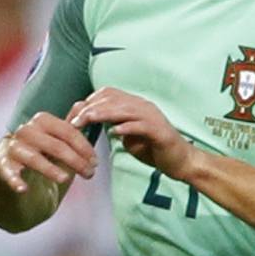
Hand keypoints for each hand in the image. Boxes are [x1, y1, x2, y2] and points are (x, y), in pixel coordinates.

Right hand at [0, 108, 97, 191]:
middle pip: (55, 145)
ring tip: (65, 179)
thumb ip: (71, 129)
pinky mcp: (0, 164)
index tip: (95, 162)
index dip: (84, 147)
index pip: (68, 131)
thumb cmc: (41, 153)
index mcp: (42, 121)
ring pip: (34, 158)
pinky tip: (23, 189)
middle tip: (89, 174)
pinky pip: (7, 172)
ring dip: (50, 169)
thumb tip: (86, 107)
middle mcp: (26, 131)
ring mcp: (12, 147)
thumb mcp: (57, 140)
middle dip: (75, 161)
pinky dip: (14, 180)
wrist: (10, 170)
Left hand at [71, 87, 197, 179]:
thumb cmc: (153, 149)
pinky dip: (126, 127)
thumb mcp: (128, 135)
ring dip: (103, 114)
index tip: (73, 116)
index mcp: (135, 105)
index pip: (108, 94)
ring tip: (87, 121)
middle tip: (74, 120)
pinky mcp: (160, 132)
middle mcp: (143, 106)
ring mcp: (153, 117)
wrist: (180, 161)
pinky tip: (114, 132)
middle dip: (90, 108)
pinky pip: (141, 126)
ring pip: (124, 109)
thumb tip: (92, 121)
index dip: (89, 102)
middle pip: (112, 99)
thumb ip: (114, 125)